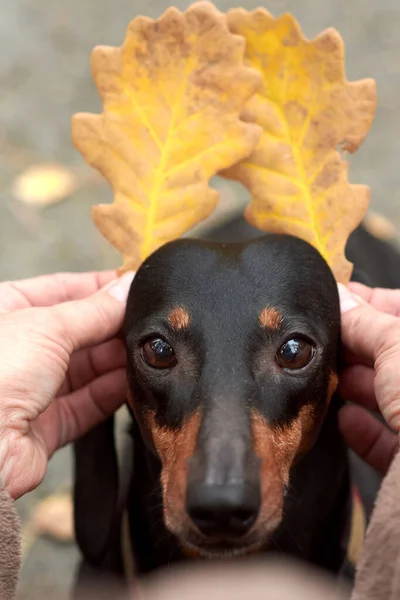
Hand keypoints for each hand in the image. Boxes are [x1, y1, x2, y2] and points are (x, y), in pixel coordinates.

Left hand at [0, 270, 133, 498]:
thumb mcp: (48, 327)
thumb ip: (94, 310)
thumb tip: (126, 289)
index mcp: (5, 310)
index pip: (60, 290)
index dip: (99, 288)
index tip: (133, 287)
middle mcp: (17, 349)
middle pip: (77, 331)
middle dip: (112, 327)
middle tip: (148, 323)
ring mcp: (30, 388)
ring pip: (85, 369)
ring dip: (116, 361)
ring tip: (147, 352)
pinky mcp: (44, 426)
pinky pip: (86, 404)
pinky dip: (111, 393)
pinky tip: (134, 381)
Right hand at [338, 282, 399, 473]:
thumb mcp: (397, 345)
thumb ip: (366, 322)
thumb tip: (341, 300)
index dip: (372, 304)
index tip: (339, 301)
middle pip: (397, 358)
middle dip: (361, 350)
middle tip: (326, 344)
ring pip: (394, 399)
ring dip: (360, 389)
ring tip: (329, 381)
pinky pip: (391, 442)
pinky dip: (365, 430)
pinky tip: (345, 420)